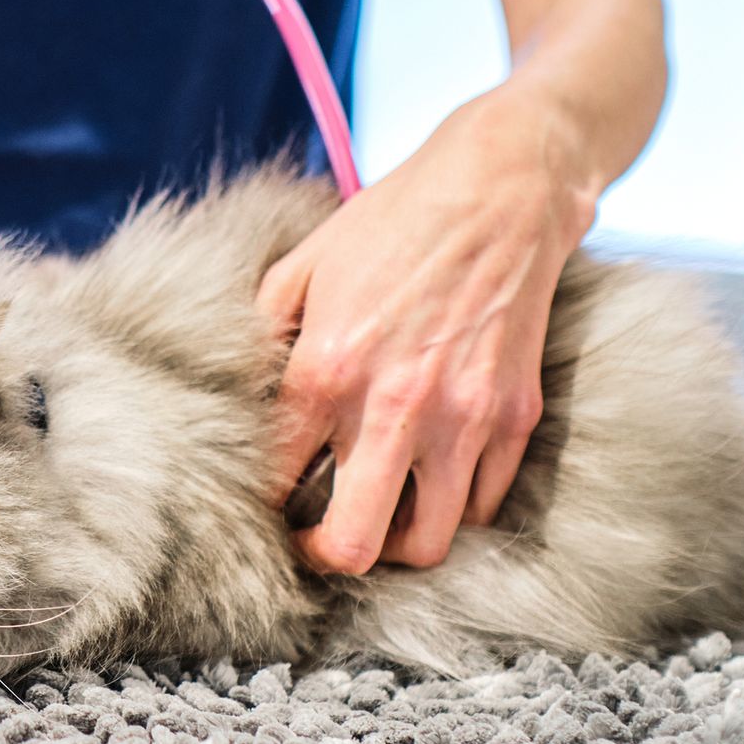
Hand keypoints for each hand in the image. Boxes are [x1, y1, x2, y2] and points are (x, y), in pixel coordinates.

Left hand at [257, 94, 596, 572]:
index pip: (276, 484)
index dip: (261, 507)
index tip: (264, 505)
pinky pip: (481, 504)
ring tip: (376, 513)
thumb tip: (228, 394)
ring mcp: (464, 419)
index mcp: (327, 371)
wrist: (502, 188)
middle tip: (315, 537)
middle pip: (354, 545)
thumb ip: (260, 336)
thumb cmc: (391, 224)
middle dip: (324, 555)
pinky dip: (451, 506)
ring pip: (427, 542)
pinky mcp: (514, 418)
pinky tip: (427, 478)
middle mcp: (396, 407)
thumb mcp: (299, 267)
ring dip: (395, 541)